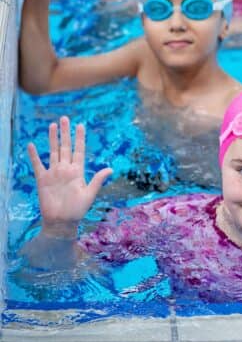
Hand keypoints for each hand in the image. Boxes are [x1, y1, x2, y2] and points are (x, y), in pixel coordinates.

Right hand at [27, 117, 112, 237]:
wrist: (61, 222)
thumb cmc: (77, 210)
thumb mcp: (89, 195)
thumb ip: (97, 180)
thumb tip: (110, 169)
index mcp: (77, 171)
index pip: (79, 150)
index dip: (79, 138)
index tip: (80, 125)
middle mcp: (65, 169)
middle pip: (65, 147)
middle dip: (65, 133)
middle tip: (65, 118)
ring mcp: (54, 173)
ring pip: (53, 152)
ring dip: (52, 139)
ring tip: (52, 125)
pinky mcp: (43, 180)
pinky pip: (38, 165)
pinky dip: (34, 156)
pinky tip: (32, 145)